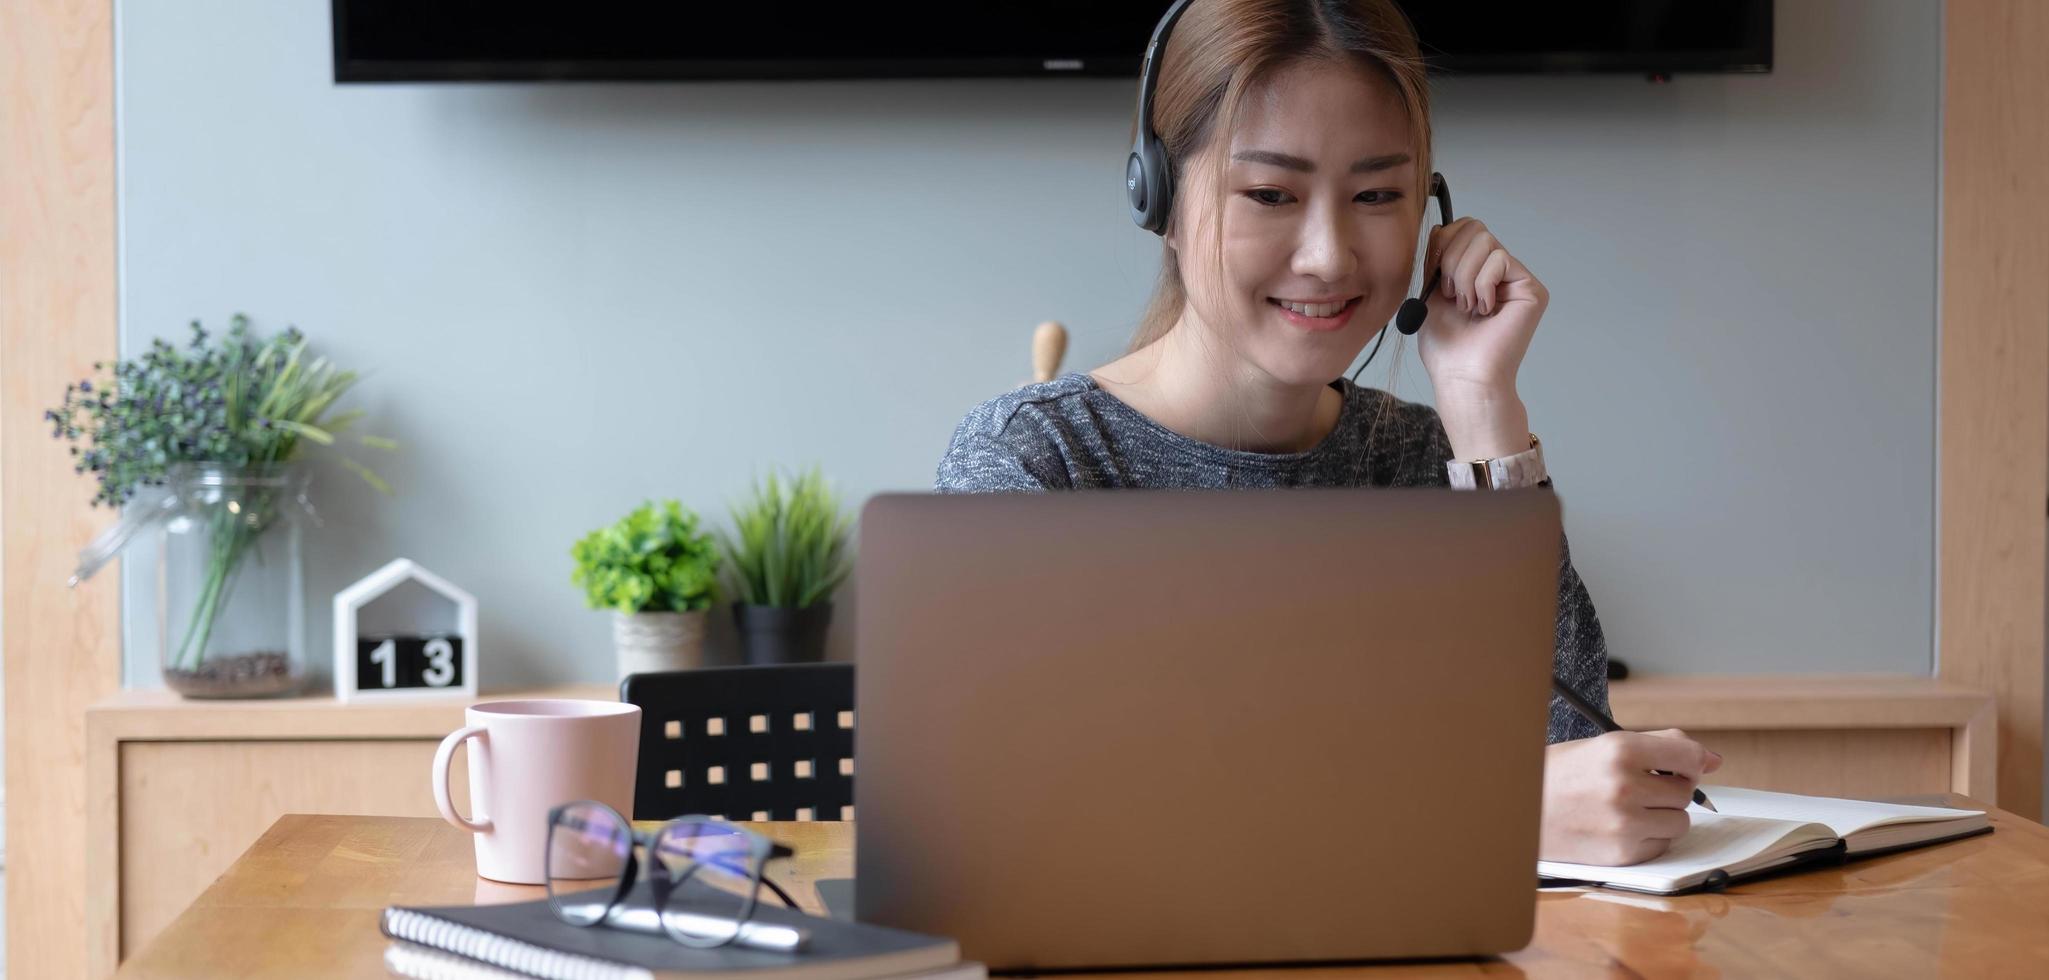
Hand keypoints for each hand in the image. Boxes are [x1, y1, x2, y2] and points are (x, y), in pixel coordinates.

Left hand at [1414, 217, 1547, 395]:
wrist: (1462, 375)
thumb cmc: (1447, 346)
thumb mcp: (1430, 292)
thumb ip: (1437, 259)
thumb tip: (1440, 228)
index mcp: (1475, 270)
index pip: (1462, 228)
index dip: (1443, 244)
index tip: (1436, 279)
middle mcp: (1498, 271)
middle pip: (1474, 227)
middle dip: (1452, 261)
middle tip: (1453, 296)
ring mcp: (1516, 279)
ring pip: (1485, 241)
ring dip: (1465, 277)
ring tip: (1468, 307)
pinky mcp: (1531, 289)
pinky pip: (1500, 260)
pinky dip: (1482, 286)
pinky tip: (1485, 311)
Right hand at [1539, 729, 1723, 865]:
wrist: (1518, 810)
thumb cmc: (1558, 776)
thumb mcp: (1603, 746)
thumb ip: (1659, 747)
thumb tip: (1711, 760)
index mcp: (1619, 750)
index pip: (1688, 755)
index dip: (1690, 762)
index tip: (1684, 767)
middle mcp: (1624, 786)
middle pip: (1685, 792)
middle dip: (1670, 790)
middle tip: (1641, 788)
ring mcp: (1624, 823)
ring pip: (1679, 822)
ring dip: (1662, 817)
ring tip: (1629, 809)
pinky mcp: (1623, 853)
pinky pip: (1661, 846)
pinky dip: (1649, 838)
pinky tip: (1621, 827)